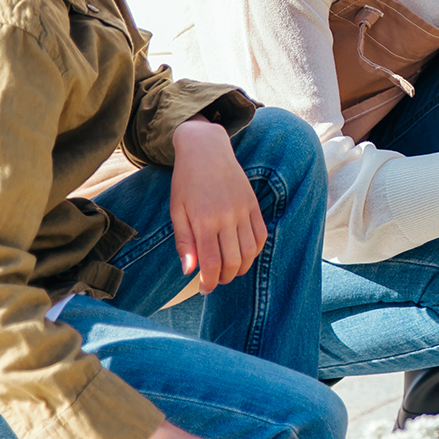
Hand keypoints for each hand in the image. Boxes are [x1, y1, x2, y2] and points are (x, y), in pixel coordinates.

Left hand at [170, 118, 266, 293]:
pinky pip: (261, 235)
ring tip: (229, 270)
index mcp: (203, 220)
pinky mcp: (254, 205)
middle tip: (215, 281)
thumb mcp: (177, 211)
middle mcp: (226, 217)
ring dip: (240, 268)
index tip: (204, 289)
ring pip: (250, 252)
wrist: (206, 149)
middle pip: (232, 262)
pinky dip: (254, 251)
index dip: (209, 282)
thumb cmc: (186, 181)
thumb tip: (189, 271)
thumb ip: (184, 242)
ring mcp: (243, 210)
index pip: (211, 263)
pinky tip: (243, 254)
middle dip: (224, 278)